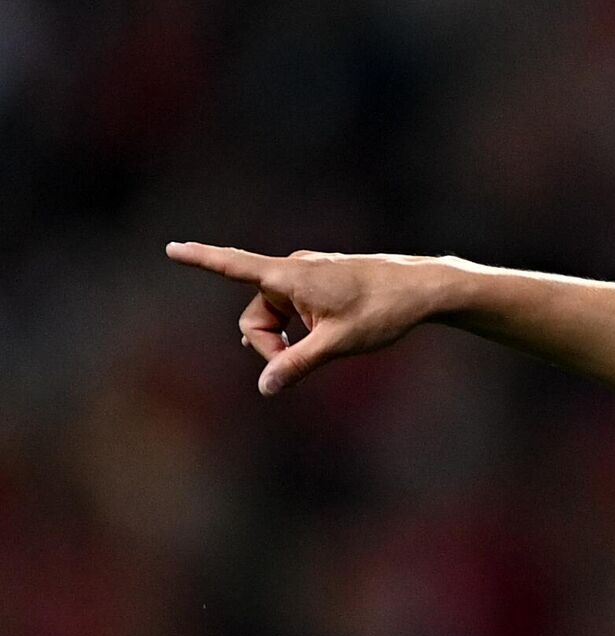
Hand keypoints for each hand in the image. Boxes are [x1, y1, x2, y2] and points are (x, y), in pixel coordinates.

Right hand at [165, 242, 451, 395]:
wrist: (422, 289)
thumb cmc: (382, 310)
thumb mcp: (336, 344)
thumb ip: (295, 365)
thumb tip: (264, 387)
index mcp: (291, 275)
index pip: (234, 266)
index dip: (201, 259)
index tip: (171, 248)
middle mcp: (293, 269)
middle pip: (255, 318)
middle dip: (270, 346)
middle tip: (300, 361)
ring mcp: (306, 276)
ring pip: (274, 319)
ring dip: (287, 340)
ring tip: (325, 344)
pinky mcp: (318, 284)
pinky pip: (292, 313)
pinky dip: (299, 331)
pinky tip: (325, 337)